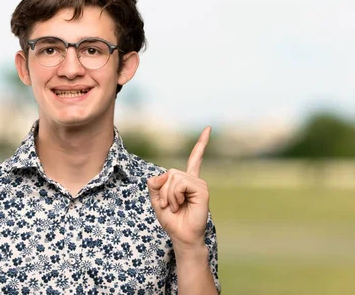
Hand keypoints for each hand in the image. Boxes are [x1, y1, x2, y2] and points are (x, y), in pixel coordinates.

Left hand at [147, 127, 210, 249]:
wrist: (181, 235)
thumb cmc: (171, 219)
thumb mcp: (156, 199)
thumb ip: (155, 184)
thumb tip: (164, 173)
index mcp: (186, 180)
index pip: (195, 158)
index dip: (201, 144)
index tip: (208, 129)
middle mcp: (195, 180)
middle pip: (170, 172)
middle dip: (163, 190)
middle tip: (168, 205)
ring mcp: (200, 184)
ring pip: (173, 178)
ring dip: (168, 195)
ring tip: (175, 206)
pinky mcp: (202, 190)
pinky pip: (180, 184)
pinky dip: (174, 195)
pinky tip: (180, 205)